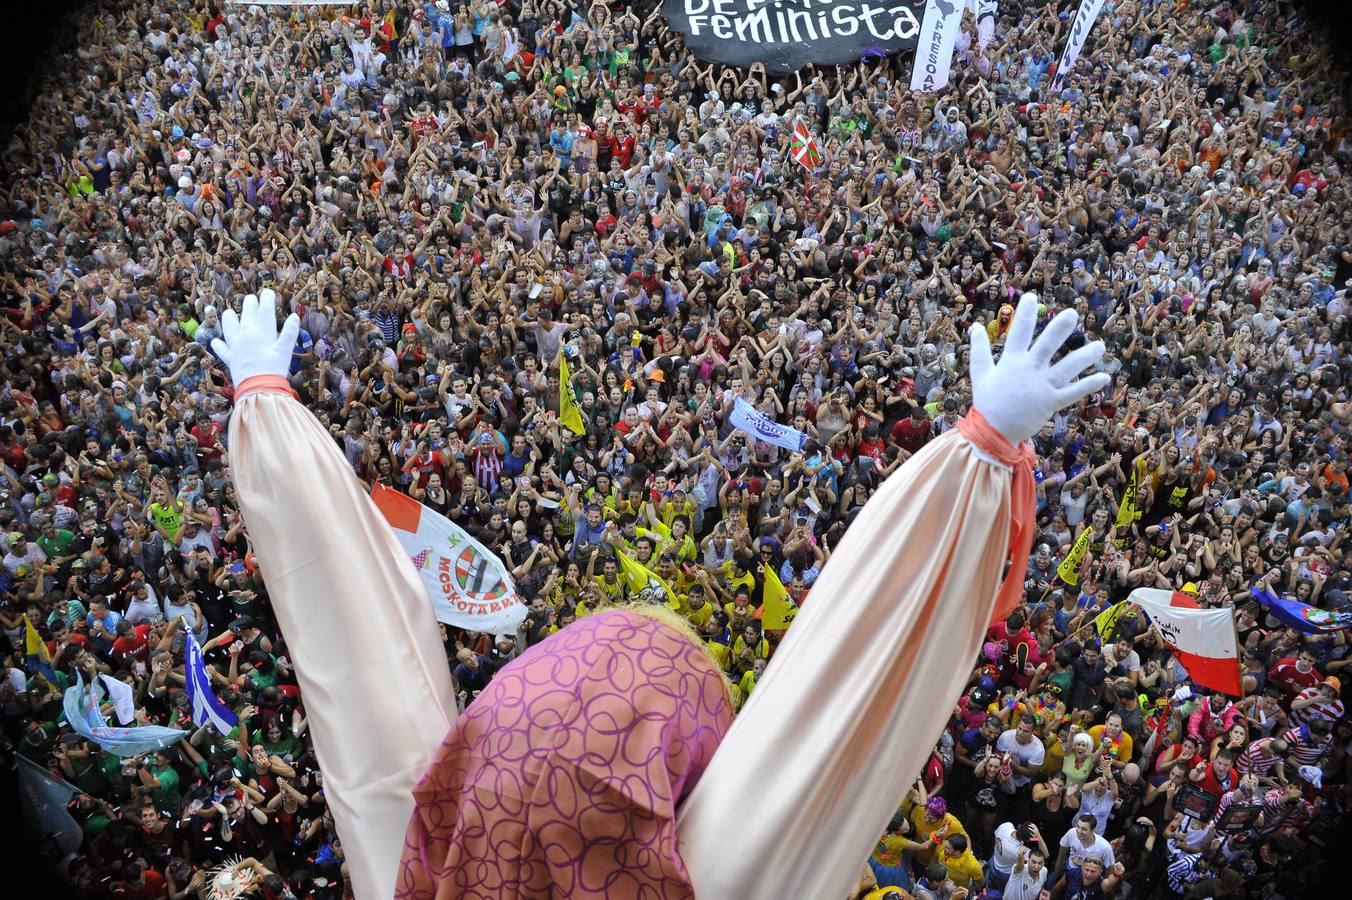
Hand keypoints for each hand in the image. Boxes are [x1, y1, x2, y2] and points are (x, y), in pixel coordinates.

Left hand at [210, 288, 300, 387]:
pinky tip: (215, 342)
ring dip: (229, 319)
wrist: (257, 388)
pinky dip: (218, 345)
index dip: (267, 300)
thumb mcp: (285, 351)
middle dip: (250, 305)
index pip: (265, 311)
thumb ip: (290, 333)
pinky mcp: (230, 359)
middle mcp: (247, 335)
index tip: (268, 292)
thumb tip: (295, 316)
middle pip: (247, 316)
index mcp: (262, 332)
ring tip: (229, 312)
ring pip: (230, 328)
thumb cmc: (274, 369)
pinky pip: (222, 350)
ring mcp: (236, 346)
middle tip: (251, 298)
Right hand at [969, 293, 1108, 444]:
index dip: (1024, 314)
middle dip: (1060, 328)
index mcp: (1011, 362)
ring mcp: (1041, 386)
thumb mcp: (980, 374)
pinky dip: (1089, 385)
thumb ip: (979, 350)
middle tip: (1072, 313)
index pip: (1018, 332)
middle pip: (1047, 345)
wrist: (992, 433)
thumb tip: (975, 327)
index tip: (1030, 296)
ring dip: (1085, 356)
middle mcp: (1028, 370)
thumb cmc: (987, 402)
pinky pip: (1073, 392)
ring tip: (1099, 346)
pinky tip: (1104, 377)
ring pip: (1067, 368)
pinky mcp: (1051, 403)